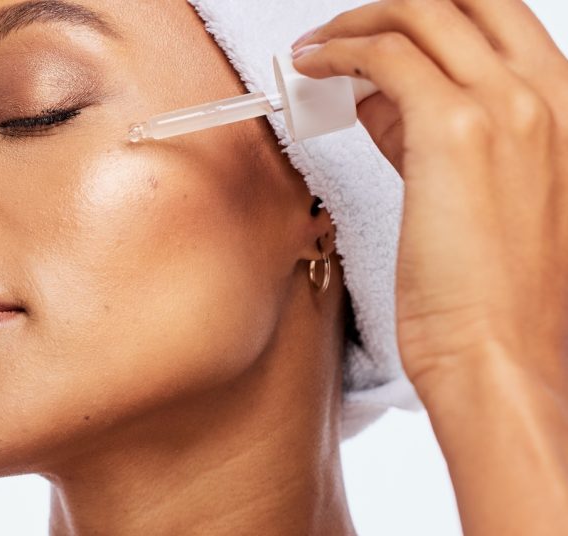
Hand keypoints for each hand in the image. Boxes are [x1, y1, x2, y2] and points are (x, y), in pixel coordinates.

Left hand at [291, 0, 567, 395]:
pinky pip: (386, 55)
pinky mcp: (454, 130)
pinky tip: (312, 64)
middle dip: (394, 5)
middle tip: (344, 30)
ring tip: (316, 48)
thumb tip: (379, 92)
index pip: (496, 20)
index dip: (431, 19)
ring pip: (421, 12)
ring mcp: (507, 106)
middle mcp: (547, 94)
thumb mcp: (476, 193)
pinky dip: (341, 48)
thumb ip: (432, 134)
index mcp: (565, 108)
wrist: (498, 352)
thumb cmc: (488, 291)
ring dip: (357, 21)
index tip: (381, 36)